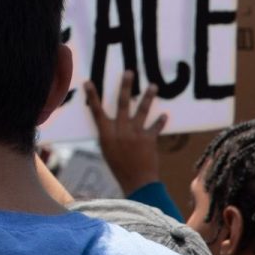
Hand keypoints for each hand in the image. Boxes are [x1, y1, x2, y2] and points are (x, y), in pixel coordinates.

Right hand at [84, 70, 166, 193]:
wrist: (137, 182)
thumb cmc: (118, 168)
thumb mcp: (107, 150)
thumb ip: (109, 134)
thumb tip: (111, 121)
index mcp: (106, 134)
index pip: (96, 111)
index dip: (92, 96)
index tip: (89, 82)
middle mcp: (121, 131)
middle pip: (122, 104)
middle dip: (125, 87)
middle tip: (129, 72)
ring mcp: (136, 134)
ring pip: (141, 111)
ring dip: (147, 97)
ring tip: (152, 86)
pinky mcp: (149, 140)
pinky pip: (155, 127)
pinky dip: (160, 122)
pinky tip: (165, 115)